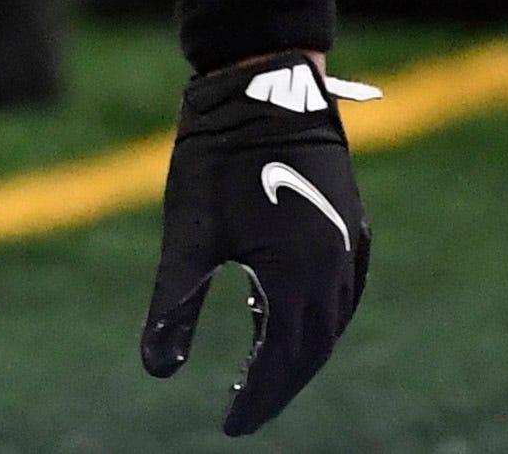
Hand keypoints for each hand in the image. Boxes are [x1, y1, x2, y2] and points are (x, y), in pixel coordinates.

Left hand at [145, 56, 374, 435]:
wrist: (262, 87)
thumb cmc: (216, 158)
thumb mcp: (187, 236)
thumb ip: (175, 305)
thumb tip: (156, 370)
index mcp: (297, 280)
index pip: (280, 364)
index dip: (255, 400)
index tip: (229, 428)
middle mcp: (335, 271)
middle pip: (310, 350)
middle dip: (277, 386)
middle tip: (243, 410)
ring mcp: (349, 247)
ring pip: (330, 322)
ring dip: (299, 353)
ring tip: (262, 374)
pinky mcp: (351, 224)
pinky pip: (342, 289)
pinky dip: (318, 315)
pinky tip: (289, 315)